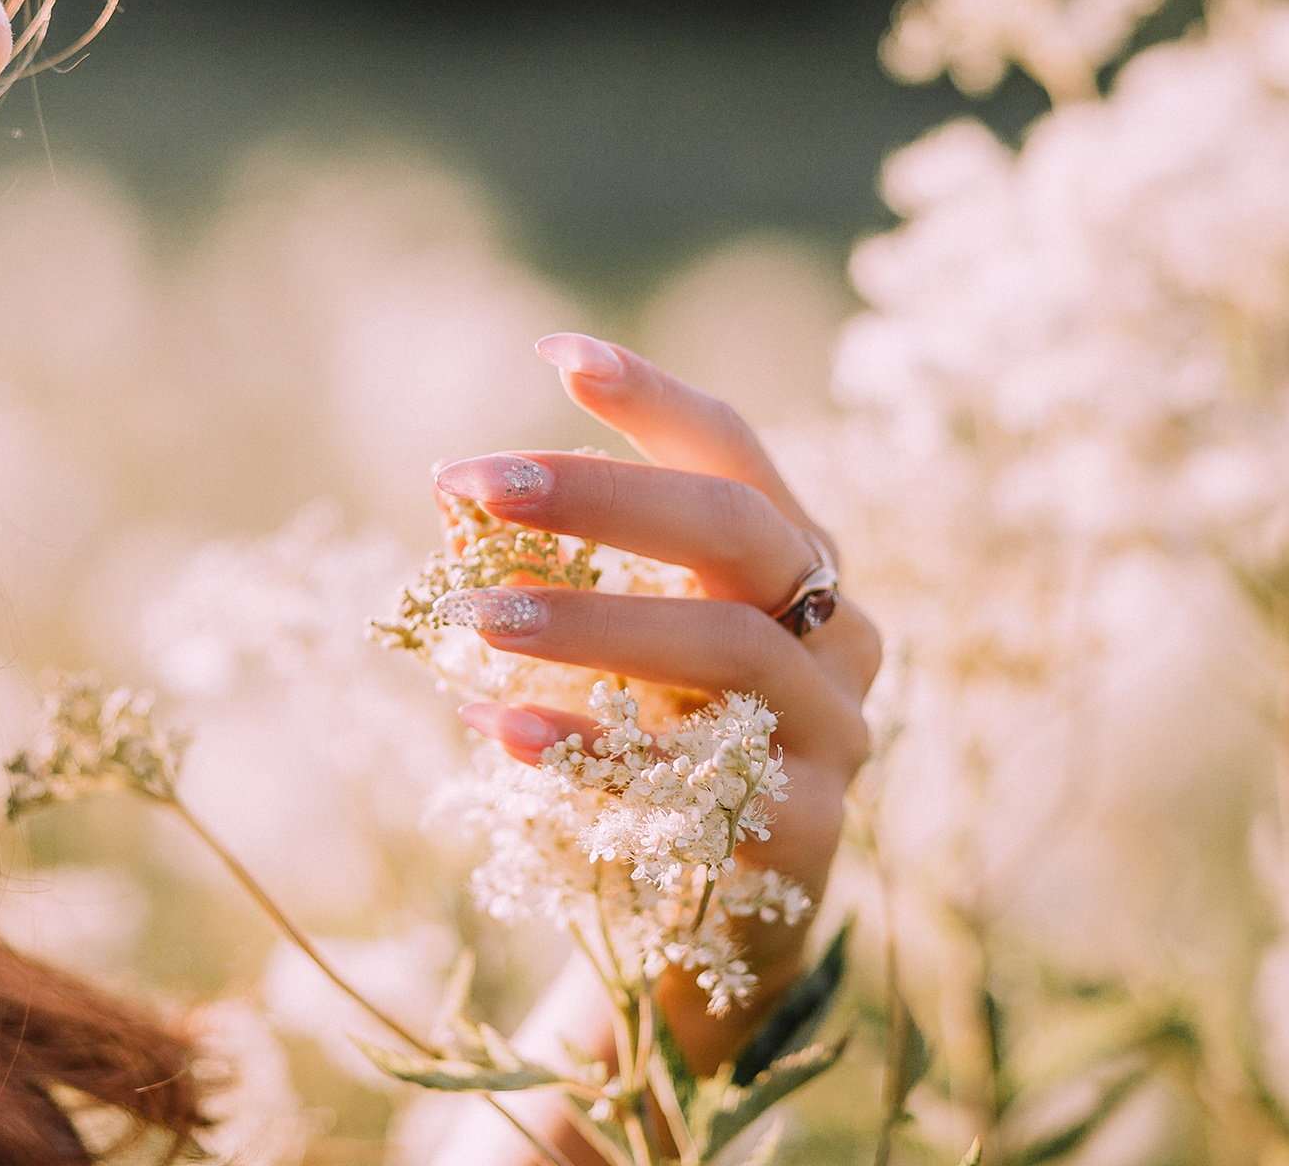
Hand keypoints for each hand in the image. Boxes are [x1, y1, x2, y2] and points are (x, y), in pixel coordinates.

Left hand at [432, 332, 879, 1073]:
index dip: (653, 399)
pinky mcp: (808, 837)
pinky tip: (495, 728)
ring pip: (726, 648)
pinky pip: (699, 781)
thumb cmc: (646, 761)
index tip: (554, 353)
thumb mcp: (605, 657)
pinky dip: (590, 748)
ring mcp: (836, 735)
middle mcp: (837, 635)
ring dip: (588, 622)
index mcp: (793, 568)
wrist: (703, 935)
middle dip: (599, 494)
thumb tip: (450, 494)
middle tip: (471, 482)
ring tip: (472, 615)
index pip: (735, 455)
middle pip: (736, 530)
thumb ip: (555, 579)